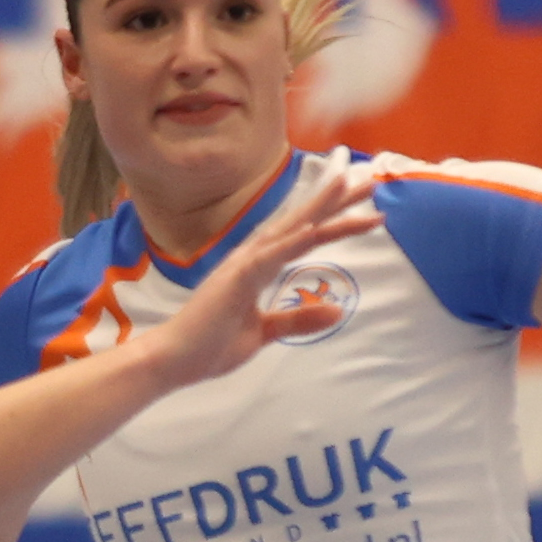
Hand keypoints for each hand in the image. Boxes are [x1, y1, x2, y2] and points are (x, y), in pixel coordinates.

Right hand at [144, 160, 384, 388]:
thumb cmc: (210, 345)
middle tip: (370, 181)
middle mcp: (252, 256)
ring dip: (318, 206)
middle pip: (302, 221)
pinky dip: (290, 241)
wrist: (172, 361)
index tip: (368, 208)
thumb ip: (298, 319)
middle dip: (336, 200)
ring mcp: (243, 265)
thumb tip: (336, 310)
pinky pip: (268, 257)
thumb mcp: (264, 332)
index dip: (335, 219)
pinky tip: (313, 226)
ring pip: (289, 229)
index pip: (304, 235)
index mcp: (258, 264)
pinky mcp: (234, 280)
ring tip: (347, 184)